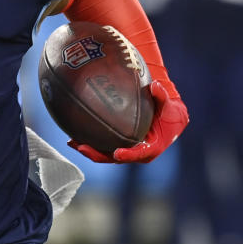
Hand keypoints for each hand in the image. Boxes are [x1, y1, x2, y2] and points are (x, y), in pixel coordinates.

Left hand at [67, 79, 188, 163]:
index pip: (138, 154)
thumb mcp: (168, 105)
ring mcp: (127, 151)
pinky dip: (90, 143)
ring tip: (72, 142)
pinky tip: (74, 136)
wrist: (169, 120)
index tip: (117, 153)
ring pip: (106, 155)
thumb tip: (155, 86)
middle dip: (98, 154)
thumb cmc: (169, 113)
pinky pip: (104, 147)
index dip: (127, 155)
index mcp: (151, 148)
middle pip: (115, 158)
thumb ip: (161, 96)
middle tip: (82, 147)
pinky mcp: (120, 146)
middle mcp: (137, 153)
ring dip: (89, 150)